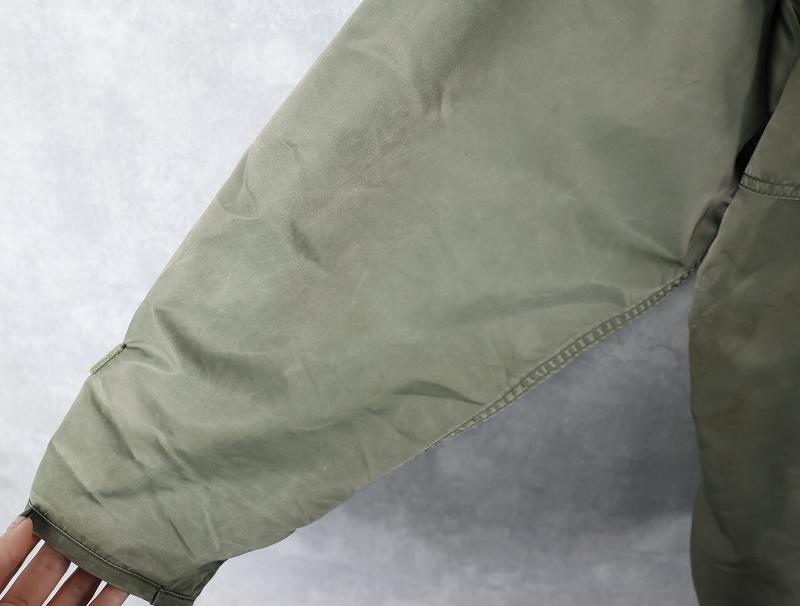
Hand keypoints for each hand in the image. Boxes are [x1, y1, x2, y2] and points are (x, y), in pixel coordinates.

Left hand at [1, 511, 127, 605]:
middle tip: (96, 520)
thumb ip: (2, 558)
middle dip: (74, 543)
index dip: (38, 532)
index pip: (19, 555)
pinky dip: (113, 595)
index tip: (61, 508)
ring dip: (99, 567)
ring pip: (79, 589)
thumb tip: (25, 522)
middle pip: (54, 569)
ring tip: (116, 542)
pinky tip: (125, 578)